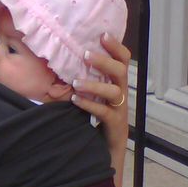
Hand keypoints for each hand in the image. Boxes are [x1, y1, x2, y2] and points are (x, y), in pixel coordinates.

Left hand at [71, 33, 130, 186]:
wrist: (105, 152)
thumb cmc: (96, 120)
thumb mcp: (93, 96)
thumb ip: (86, 80)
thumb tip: (64, 61)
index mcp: (117, 84)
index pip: (123, 60)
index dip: (116, 47)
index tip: (102, 34)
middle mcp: (121, 94)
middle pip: (121, 72)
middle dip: (104, 61)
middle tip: (85, 54)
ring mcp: (120, 110)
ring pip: (114, 92)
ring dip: (94, 84)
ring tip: (76, 82)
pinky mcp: (114, 125)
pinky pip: (104, 112)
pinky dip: (90, 104)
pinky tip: (75, 100)